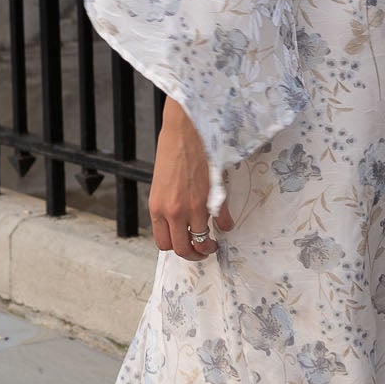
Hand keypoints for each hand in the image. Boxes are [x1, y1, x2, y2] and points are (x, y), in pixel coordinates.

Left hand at [149, 97, 234, 258]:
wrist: (186, 128)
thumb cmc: (172, 148)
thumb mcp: (162, 182)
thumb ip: (168, 204)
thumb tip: (178, 220)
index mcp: (157, 207)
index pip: (163, 243)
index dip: (175, 247)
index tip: (183, 245)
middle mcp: (173, 212)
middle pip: (182, 249)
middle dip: (193, 254)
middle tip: (201, 251)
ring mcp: (194, 207)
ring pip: (201, 241)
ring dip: (209, 246)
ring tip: (213, 243)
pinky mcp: (213, 198)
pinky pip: (222, 221)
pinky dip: (226, 225)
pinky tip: (227, 222)